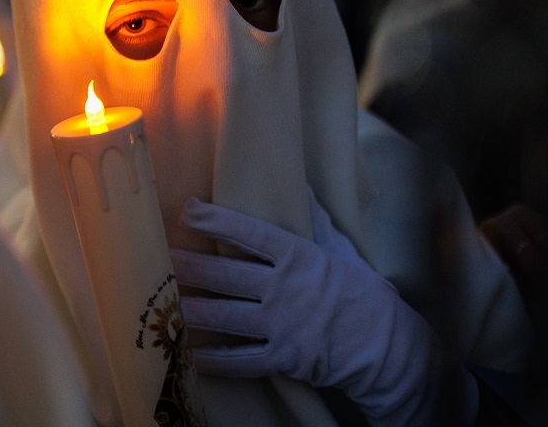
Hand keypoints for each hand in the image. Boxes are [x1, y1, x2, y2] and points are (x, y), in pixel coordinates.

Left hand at [171, 197, 476, 425]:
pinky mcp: (284, 358)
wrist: (387, 345)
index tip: (188, 210)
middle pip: (227, 276)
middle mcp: (286, 289)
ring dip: (192, 310)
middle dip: (190, 267)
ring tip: (162, 303)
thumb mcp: (340, 250)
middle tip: (160, 258)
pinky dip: (215, 360)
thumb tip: (302, 187)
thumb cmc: (362, 292)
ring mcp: (283, 325)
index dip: (217, 221)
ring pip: (226, 316)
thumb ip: (314, 221)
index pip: (250, 233)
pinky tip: (190, 356)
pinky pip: (242, 361)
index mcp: (299, 257)